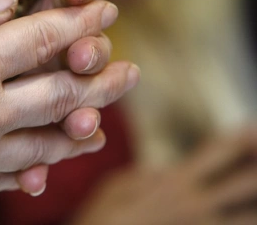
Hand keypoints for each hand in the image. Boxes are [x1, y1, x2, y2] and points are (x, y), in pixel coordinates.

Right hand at [0, 0, 120, 192]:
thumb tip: (7, 5)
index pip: (43, 37)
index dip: (79, 20)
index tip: (104, 9)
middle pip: (61, 94)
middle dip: (100, 77)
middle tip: (128, 69)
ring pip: (47, 141)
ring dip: (83, 126)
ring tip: (106, 119)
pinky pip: (13, 173)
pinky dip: (42, 163)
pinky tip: (56, 158)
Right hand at [71, 126, 256, 224]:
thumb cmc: (102, 218)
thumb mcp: (117, 184)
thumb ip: (147, 175)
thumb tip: (165, 172)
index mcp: (175, 181)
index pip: (217, 153)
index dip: (242, 140)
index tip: (255, 128)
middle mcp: (196, 204)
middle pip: (246, 182)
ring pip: (250, 215)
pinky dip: (244, 220)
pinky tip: (247, 215)